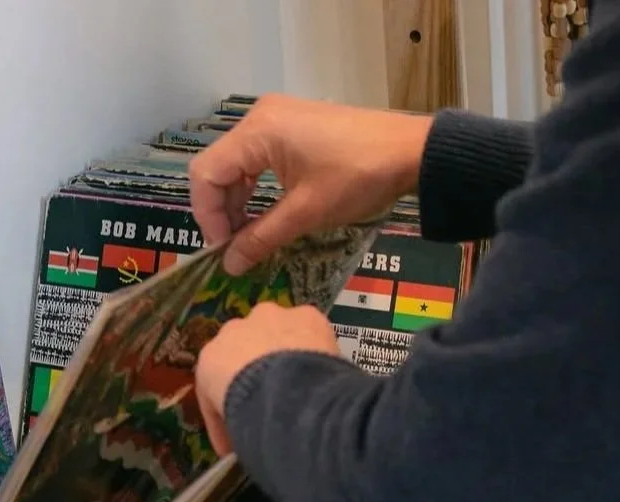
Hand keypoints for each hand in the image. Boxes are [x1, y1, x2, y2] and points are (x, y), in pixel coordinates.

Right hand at [188, 94, 433, 274]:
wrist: (413, 151)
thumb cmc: (359, 178)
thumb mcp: (306, 213)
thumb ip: (261, 238)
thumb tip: (229, 265)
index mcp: (258, 131)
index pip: (206, 174)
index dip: (207, 216)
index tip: (223, 249)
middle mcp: (259, 117)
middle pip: (216, 168)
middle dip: (220, 211)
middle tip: (234, 247)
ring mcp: (276, 118)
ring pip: (234, 164)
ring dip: (236, 202)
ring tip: (250, 236)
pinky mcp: (292, 126)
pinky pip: (256, 158)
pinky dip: (254, 188)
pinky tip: (265, 214)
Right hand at [195, 302, 339, 454]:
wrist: (279, 395)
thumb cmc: (244, 416)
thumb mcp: (228, 427)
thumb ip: (232, 426)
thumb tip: (240, 446)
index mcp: (209, 359)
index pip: (219, 377)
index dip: (233, 399)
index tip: (245, 421)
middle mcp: (234, 330)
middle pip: (247, 347)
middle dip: (258, 367)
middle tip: (276, 396)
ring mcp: (270, 318)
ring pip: (278, 332)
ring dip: (287, 351)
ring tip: (305, 382)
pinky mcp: (305, 315)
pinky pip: (309, 330)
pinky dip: (316, 346)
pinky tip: (327, 369)